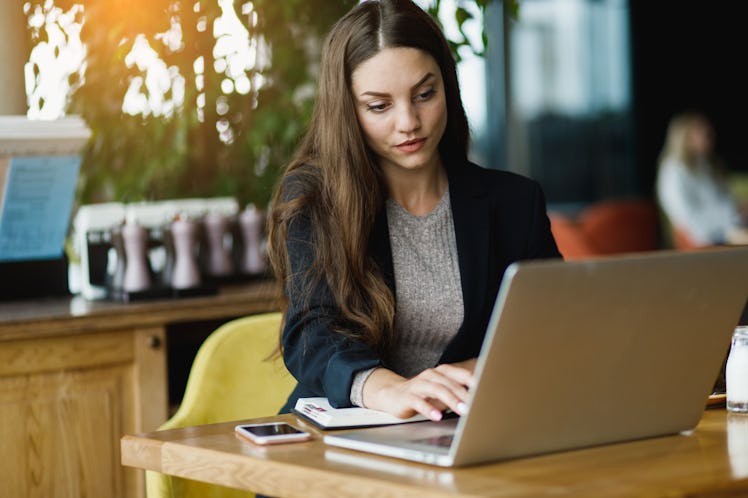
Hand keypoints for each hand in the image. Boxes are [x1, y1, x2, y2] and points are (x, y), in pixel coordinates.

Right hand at [361, 360, 475, 421]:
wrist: (392, 395)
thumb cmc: (422, 395)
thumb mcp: (441, 393)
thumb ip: (457, 394)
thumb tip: (478, 400)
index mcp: (441, 373)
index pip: (461, 375)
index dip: (474, 382)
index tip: (488, 391)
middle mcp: (431, 375)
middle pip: (450, 383)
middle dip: (465, 394)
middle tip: (476, 405)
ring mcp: (419, 385)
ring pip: (437, 389)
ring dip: (451, 400)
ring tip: (462, 410)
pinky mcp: (408, 396)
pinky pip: (419, 402)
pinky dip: (429, 409)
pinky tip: (438, 416)